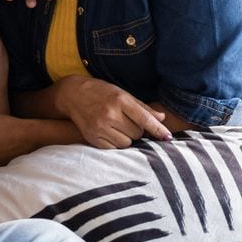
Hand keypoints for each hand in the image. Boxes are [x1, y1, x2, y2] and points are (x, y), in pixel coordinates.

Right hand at [55, 76, 171, 148]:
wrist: (73, 94)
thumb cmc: (102, 92)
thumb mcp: (122, 94)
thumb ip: (143, 108)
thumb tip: (162, 118)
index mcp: (120, 100)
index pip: (144, 118)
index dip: (158, 129)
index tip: (168, 137)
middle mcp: (109, 114)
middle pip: (137, 133)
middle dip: (137, 130)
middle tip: (126, 121)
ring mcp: (99, 127)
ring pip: (126, 143)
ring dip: (126, 138)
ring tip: (117, 127)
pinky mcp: (92, 138)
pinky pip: (113, 149)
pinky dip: (115, 143)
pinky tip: (109, 132)